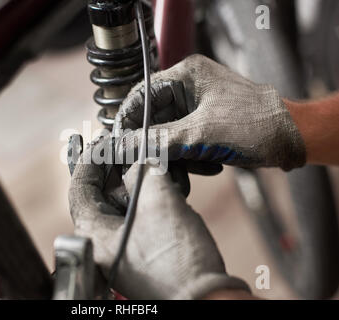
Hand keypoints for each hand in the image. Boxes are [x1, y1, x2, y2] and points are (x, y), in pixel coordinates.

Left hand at [68, 142, 249, 298]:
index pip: (80, 187)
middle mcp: (102, 243)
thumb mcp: (157, 202)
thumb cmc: (177, 261)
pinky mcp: (142, 251)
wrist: (205, 297)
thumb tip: (138, 159)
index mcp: (94, 233)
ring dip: (135, 181)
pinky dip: (146, 197)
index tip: (103, 142)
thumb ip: (143, 171)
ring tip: (149, 163)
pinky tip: (163, 185)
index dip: (91, 159)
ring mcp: (122, 248)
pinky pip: (137, 216)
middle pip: (101, 194)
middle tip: (128, 148)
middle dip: (116, 168)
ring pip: (121, 204)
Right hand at [113, 54, 305, 170]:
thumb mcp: (201, 133)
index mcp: (186, 75)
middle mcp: (189, 88)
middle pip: (154, 118)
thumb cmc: (256, 124)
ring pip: (168, 134)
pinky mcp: (206, 124)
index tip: (121, 145)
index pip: (141, 95)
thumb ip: (158, 140)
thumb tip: (124, 147)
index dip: (129, 122)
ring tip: (200, 163)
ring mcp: (198, 107)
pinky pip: (184, 142)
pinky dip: (192, 157)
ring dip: (178, 155)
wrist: (294, 139)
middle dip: (158, 144)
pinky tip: (211, 164)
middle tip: (158, 164)